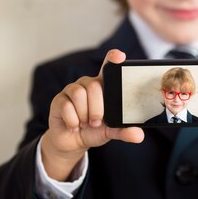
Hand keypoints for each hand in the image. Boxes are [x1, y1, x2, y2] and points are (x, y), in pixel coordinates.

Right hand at [41, 49, 143, 180]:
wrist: (72, 142)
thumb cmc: (94, 130)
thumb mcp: (111, 131)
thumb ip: (123, 131)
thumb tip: (139, 136)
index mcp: (103, 87)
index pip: (108, 67)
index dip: (113, 59)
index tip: (120, 56)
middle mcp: (87, 84)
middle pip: (94, 85)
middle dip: (96, 108)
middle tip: (96, 122)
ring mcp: (71, 90)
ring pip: (79, 94)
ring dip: (84, 114)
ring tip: (85, 124)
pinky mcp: (58, 100)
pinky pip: (66, 106)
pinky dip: (72, 120)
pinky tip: (74, 126)